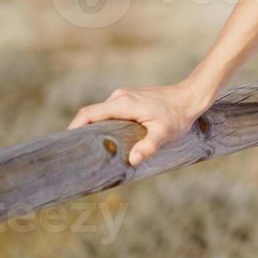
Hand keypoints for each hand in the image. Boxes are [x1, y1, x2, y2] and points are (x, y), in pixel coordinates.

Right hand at [68, 81, 212, 167]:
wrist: (191, 96)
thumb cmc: (178, 115)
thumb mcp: (164, 133)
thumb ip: (148, 146)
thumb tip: (133, 160)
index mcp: (123, 104)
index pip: (88, 114)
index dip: (73, 128)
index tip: (65, 144)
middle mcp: (120, 97)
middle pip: (91, 114)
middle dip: (81, 132)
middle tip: (76, 153)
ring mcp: (124, 96)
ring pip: (101, 113)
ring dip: (94, 129)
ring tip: (90, 150)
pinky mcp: (130, 99)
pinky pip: (110, 112)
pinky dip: (104, 124)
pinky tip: (108, 140)